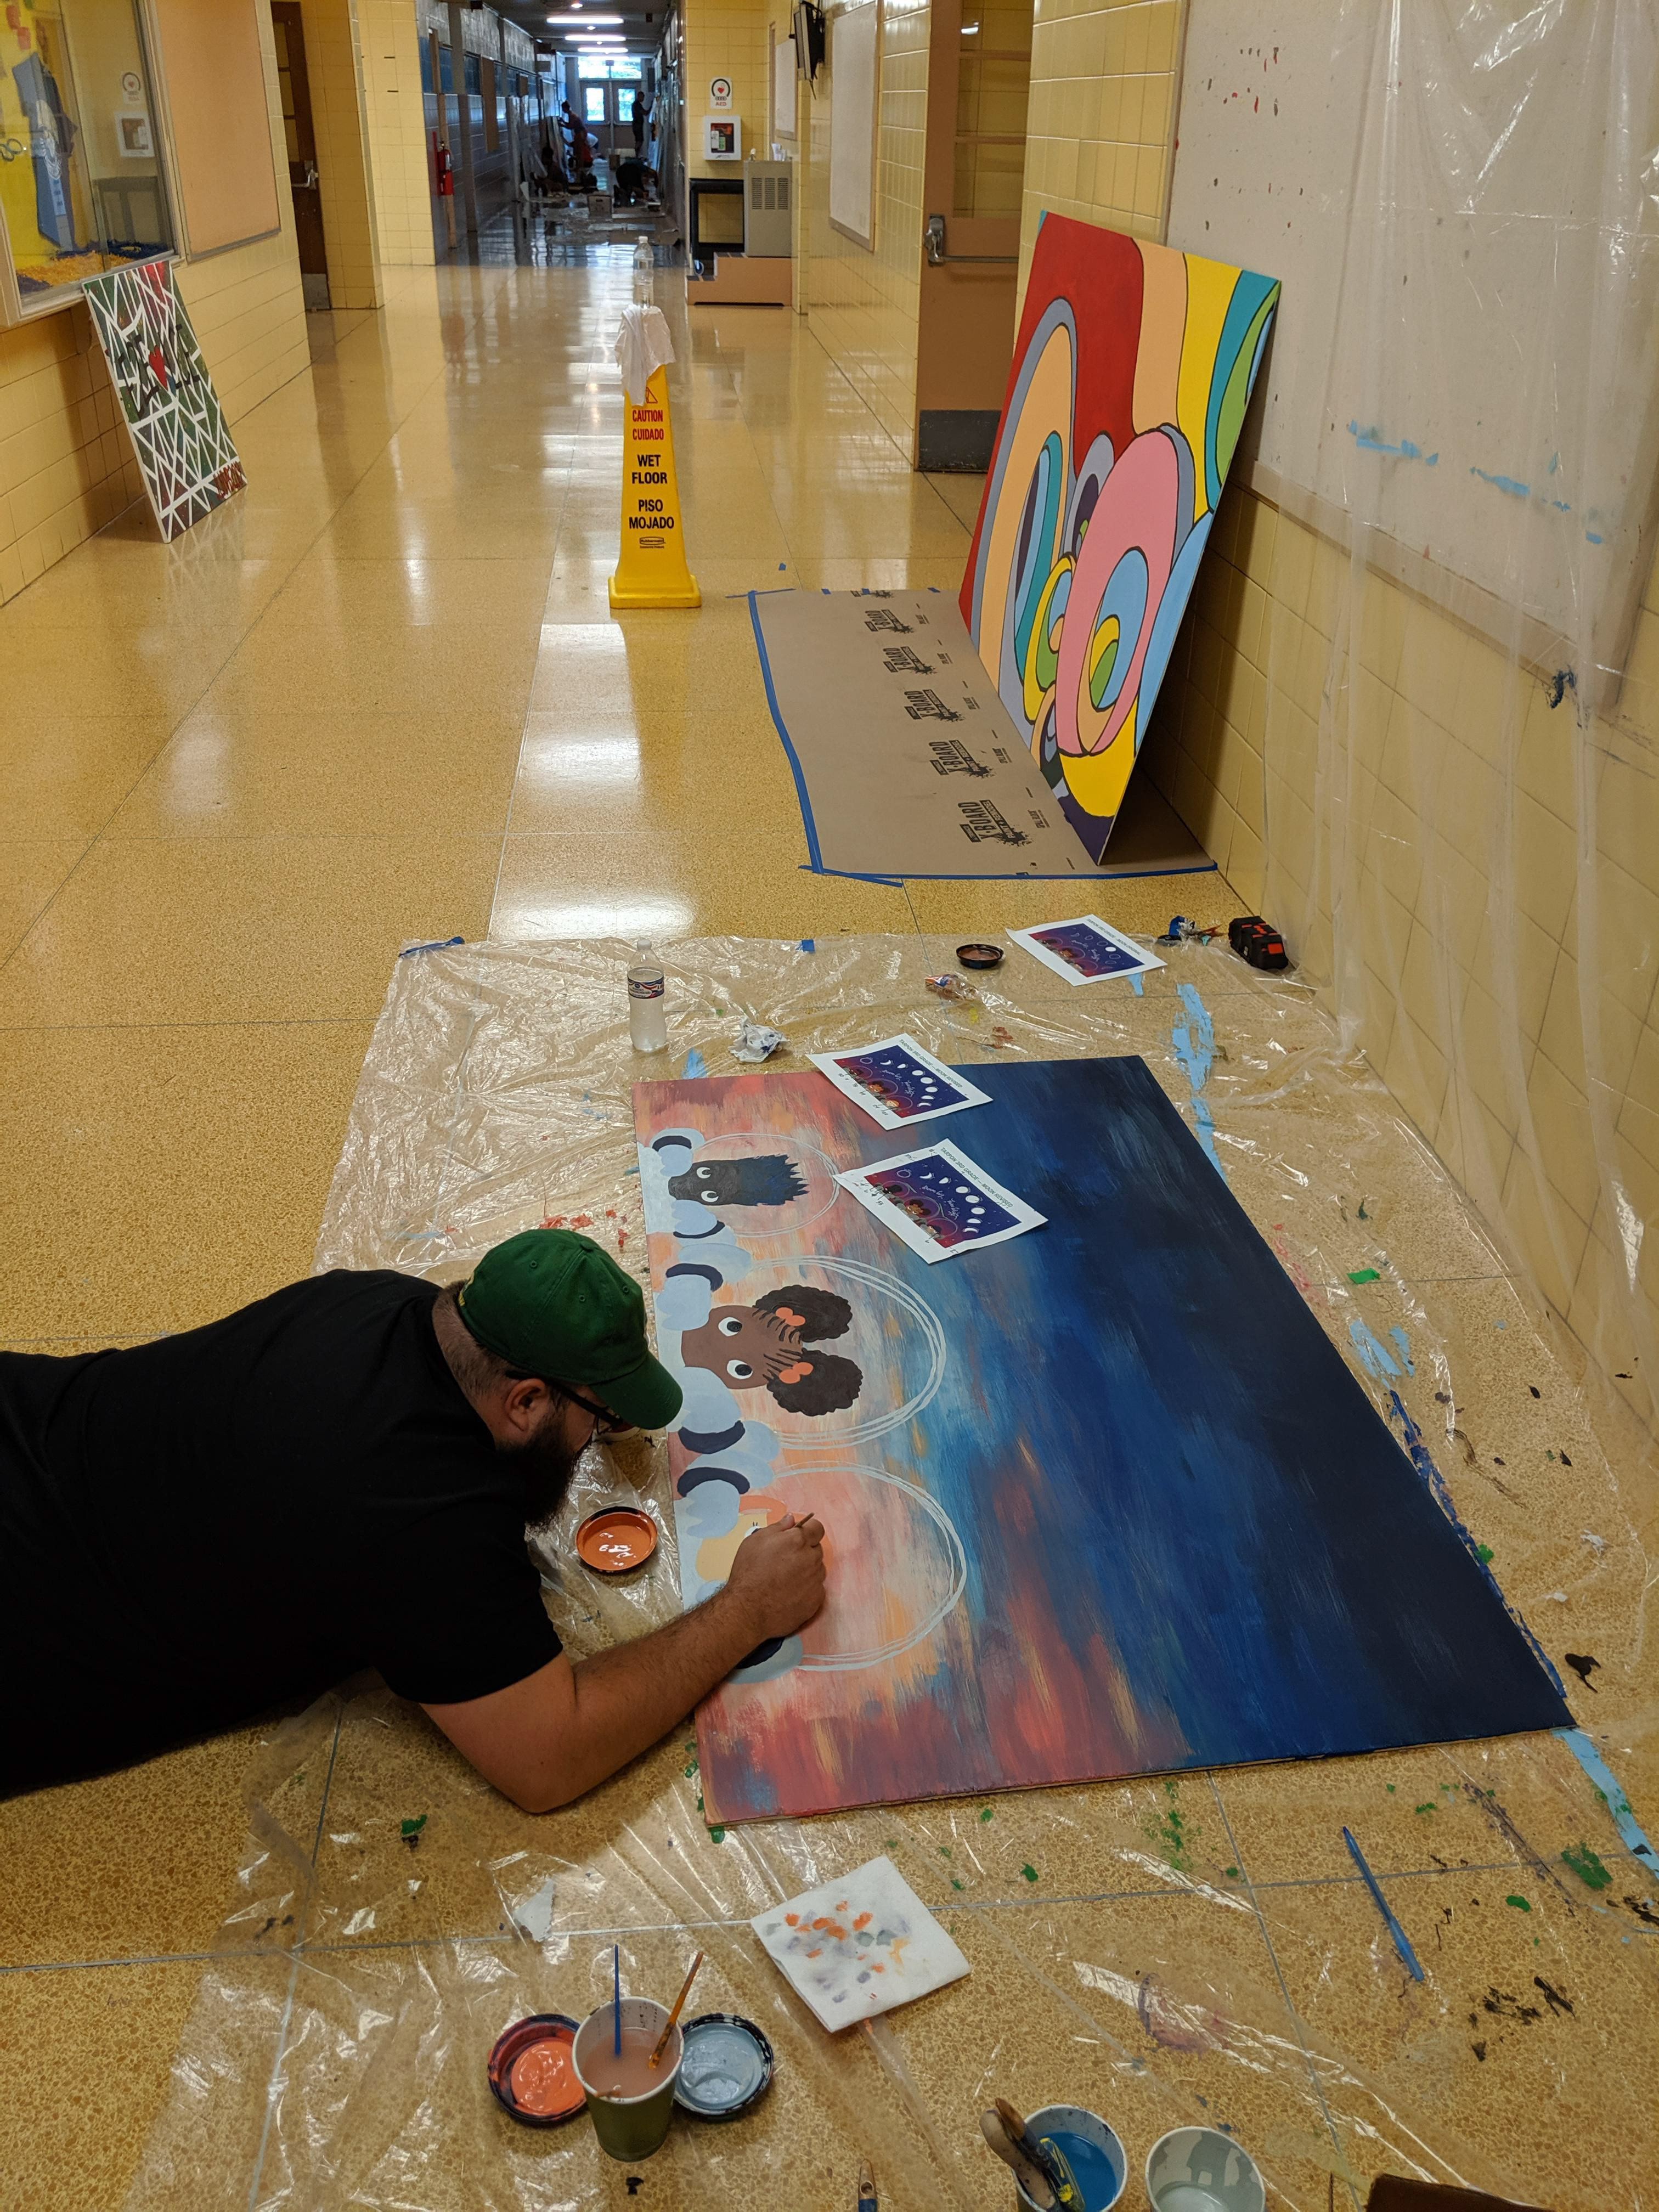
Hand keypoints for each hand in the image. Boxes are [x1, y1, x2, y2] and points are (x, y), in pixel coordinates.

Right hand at [723, 1512, 825, 1641]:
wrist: (747, 1609)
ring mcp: (815, 1581)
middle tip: (785, 1561)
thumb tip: (791, 1520)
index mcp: (797, 1541)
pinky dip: (807, 1590)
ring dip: (807, 1571)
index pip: (817, 1528)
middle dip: (804, 1552)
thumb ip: (778, 1528)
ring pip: (817, 1570)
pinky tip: (790, 1593)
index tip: (798, 1538)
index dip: (807, 1531)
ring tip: (785, 1579)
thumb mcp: (755, 1541)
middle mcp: (811, 1559)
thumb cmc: (748, 1574)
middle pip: (816, 1549)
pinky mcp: (816, 1600)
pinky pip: (817, 1589)